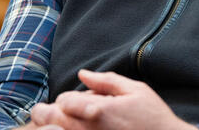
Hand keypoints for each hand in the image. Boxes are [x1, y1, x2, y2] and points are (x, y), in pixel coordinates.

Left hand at [30, 70, 196, 129]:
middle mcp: (89, 129)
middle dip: (46, 113)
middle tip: (45, 111)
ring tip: (62, 121)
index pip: (64, 101)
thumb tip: (83, 74)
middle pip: (51, 120)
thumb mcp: (135, 90)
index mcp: (99, 110)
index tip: (74, 100)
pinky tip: (78, 128)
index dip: (67, 98)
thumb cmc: (152, 116)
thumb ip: (106, 81)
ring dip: (55, 125)